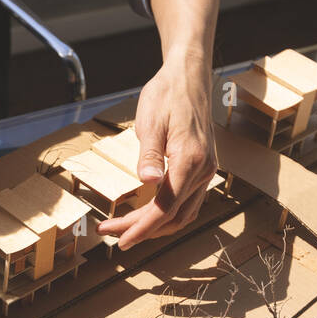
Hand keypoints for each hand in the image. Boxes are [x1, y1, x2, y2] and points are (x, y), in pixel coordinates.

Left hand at [99, 53, 216, 248]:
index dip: (142, 228)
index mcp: (190, 160)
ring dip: (154, 226)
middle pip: (173, 216)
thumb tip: (148, 182)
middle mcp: (204, 170)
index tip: (121, 240)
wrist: (189, 76)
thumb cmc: (167, 94)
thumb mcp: (150, 122)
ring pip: (182, 214)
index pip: (165, 208)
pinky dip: (166, 215)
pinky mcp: (202, 169)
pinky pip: (186, 202)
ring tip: (123, 228)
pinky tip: (146, 215)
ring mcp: (206, 171)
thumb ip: (149, 155)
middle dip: (142, 230)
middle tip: (110, 232)